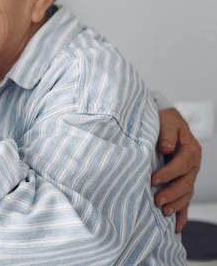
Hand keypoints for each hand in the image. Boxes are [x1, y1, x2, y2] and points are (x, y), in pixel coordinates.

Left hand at [152, 108, 201, 232]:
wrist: (163, 121)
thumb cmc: (164, 120)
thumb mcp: (167, 120)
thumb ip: (167, 133)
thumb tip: (166, 147)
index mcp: (191, 149)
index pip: (182, 164)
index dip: (169, 173)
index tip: (153, 179)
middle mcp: (192, 165)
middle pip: (186, 182)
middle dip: (172, 193)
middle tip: (157, 200)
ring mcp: (187, 175)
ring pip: (186, 194)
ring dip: (176, 204)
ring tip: (163, 212)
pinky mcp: (180, 182)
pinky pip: (184, 200)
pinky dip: (181, 214)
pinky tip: (175, 226)